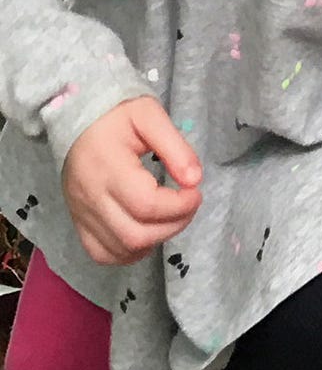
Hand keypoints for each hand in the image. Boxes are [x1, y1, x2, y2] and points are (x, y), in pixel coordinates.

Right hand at [62, 97, 200, 264]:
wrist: (76, 120)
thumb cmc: (116, 115)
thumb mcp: (149, 114)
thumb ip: (175, 146)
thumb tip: (195, 180)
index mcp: (108, 168)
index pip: (146, 204)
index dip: (179, 206)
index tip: (196, 191)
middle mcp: (91, 198)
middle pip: (135, 234)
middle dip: (173, 226)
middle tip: (190, 205)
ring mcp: (82, 215)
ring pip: (120, 250)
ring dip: (155, 240)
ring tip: (172, 217)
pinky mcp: (79, 224)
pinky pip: (102, 254)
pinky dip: (130, 252)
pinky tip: (148, 233)